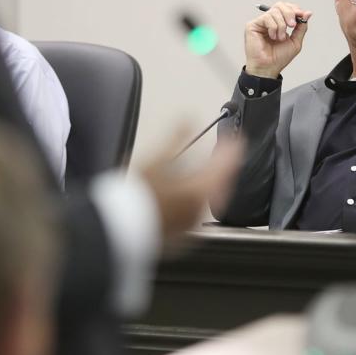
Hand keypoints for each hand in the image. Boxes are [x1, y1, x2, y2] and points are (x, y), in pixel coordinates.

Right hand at [139, 128, 242, 246]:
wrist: (118, 230)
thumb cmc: (136, 197)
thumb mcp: (155, 160)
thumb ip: (176, 138)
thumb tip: (188, 118)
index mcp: (199, 190)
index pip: (226, 165)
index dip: (233, 148)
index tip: (237, 138)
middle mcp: (200, 210)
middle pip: (221, 184)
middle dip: (223, 167)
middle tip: (222, 153)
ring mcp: (191, 225)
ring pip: (209, 199)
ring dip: (210, 183)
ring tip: (204, 171)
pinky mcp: (181, 236)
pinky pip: (196, 213)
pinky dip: (196, 199)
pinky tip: (185, 194)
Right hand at [244, 1, 311, 77]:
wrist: (269, 67)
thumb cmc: (279, 58)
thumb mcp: (295, 41)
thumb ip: (301, 27)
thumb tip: (307, 13)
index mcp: (279, 23)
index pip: (287, 8)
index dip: (294, 9)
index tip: (301, 15)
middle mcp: (269, 21)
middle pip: (280, 5)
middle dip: (289, 13)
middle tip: (292, 25)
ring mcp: (260, 22)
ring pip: (274, 11)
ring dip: (281, 26)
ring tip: (279, 38)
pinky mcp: (252, 25)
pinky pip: (266, 18)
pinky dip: (273, 27)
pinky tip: (272, 37)